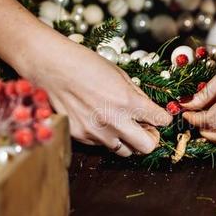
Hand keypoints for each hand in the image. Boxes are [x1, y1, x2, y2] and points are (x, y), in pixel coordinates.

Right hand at [20, 36, 171, 155]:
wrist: (51, 67)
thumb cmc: (85, 64)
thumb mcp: (119, 74)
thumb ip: (137, 95)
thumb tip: (149, 109)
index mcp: (128, 101)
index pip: (161, 121)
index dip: (164, 119)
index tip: (160, 117)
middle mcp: (114, 121)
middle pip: (147, 147)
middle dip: (151, 138)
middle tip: (146, 129)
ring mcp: (96, 132)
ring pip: (124, 151)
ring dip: (128, 140)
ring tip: (120, 124)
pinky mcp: (80, 137)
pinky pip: (101, 145)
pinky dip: (106, 137)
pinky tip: (98, 120)